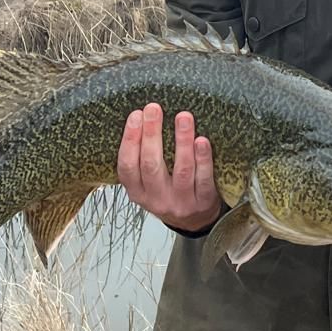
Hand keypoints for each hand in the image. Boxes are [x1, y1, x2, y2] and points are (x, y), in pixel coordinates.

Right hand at [117, 104, 221, 232]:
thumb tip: (143, 118)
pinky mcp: (204, 201)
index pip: (128, 167)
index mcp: (138, 193)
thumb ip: (143, 160)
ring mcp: (181, 202)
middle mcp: (157, 199)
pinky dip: (203, 158)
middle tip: (154, 108)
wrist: (195, 222)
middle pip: (151, 165)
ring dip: (181, 140)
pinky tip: (202, 140)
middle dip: (152, 134)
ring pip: (181, 170)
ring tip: (183, 116)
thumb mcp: (148, 184)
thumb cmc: (170, 193)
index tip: (136, 115)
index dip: (130, 140)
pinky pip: (204, 178)